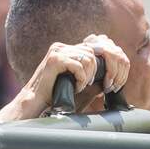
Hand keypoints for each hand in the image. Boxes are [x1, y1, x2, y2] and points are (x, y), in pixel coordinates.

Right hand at [0, 36, 129, 121]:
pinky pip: (78, 66)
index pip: (94, 47)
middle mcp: (62, 46)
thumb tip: (113, 70)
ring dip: (89, 76)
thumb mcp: (78, 80)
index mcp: (67, 49)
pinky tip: (75, 87)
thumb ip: (92, 72)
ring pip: (88, 59)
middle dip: (101, 71)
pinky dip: (81, 79)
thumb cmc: (57, 94)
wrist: (36, 101)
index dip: (105, 63)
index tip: (108, 81)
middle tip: (100, 87)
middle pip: (94, 51)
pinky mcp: (54, 60)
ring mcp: (57, 51)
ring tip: (81, 87)